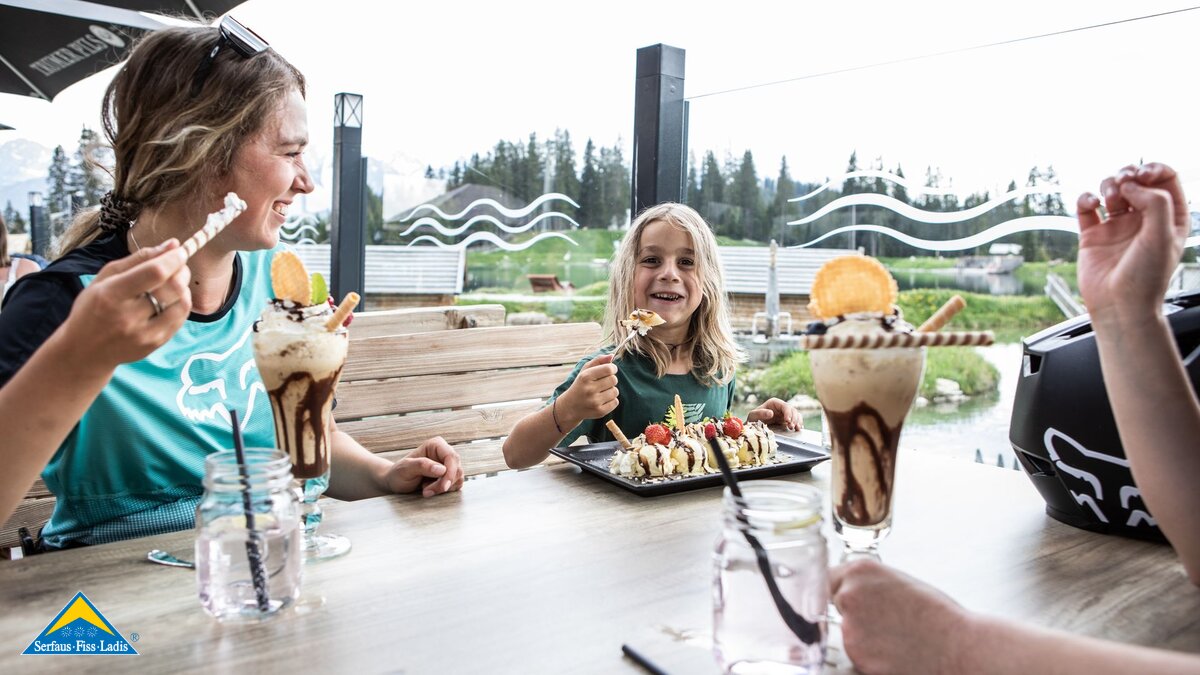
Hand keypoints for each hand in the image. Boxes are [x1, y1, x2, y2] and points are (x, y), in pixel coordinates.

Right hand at [59, 239, 190, 368]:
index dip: (173, 258)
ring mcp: (143, 333)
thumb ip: (139, 258)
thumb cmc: (93, 307)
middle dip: (181, 270)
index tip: (179, 250)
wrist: (83, 351)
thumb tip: (172, 244)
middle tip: (178, 264)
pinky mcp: (154, 344)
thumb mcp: (106, 277)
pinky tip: (173, 298)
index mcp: (111, 294)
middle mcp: (128, 316)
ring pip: (181, 303)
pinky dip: (182, 303)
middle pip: (172, 286)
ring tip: (175, 281)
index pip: (154, 272)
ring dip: (184, 286)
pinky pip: (181, 319)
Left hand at [386, 436, 464, 496]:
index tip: (443, 487)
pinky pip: (455, 485)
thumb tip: (442, 469)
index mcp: (436, 445)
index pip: (451, 457)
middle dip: (444, 483)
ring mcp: (448, 465)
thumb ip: (422, 466)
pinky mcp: (450, 476)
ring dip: (443, 489)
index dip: (450, 473)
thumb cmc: (398, 473)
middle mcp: (444, 453)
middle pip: (456, 469)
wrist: (396, 483)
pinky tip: (431, 490)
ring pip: (457, 478)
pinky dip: (444, 491)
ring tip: (425, 490)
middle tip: (427, 492)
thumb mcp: (405, 469)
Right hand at [557, 353, 618, 426]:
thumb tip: (612, 355)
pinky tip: (602, 400)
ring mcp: (595, 402)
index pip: (609, 369)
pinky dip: (611, 400)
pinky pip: (615, 402)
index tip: (609, 370)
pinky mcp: (600, 411)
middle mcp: (589, 389)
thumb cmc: (580, 385)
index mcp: (586, 377)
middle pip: (614, 380)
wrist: (570, 407)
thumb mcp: (585, 371)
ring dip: (611, 390)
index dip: (612, 368)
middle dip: (611, 380)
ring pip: (615, 391)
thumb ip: (598, 361)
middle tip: (603, 383)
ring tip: (601, 392)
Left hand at [746, 397, 801, 430]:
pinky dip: (798, 424)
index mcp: (774, 403)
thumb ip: (761, 413)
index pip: (785, 406)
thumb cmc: (753, 418)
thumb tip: (771, 413)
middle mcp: (781, 407)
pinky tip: (799, 429)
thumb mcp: (754, 415)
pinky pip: (796, 420)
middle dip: (794, 418)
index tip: (787, 421)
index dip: (788, 413)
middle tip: (792, 427)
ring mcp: (784, 413)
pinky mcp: (786, 420)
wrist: (754, 426)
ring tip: (797, 429)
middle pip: (792, 410)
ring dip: (798, 421)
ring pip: (796, 415)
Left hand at [830, 559, 971, 674]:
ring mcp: (850, 626)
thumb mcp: (900, 582)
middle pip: (837, 603)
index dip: (840, 589)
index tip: (842, 596)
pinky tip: (894, 650)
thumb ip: (869, 583)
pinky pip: (855, 652)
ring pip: (847, 630)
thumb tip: (854, 590)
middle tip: (884, 620)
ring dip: (863, 634)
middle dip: (853, 612)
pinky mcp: (856, 654)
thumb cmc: (938, 615)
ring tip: (896, 636)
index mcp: (861, 571)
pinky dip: (869, 654)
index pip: (829, 577)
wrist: (956, 647)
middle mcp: (850, 595)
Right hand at [1076, 162, 1188, 323]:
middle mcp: (1143, 220)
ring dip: (1109, 185)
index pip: (1165, 180)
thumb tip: (1131, 185)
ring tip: (1110, 197)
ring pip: (1111, 190)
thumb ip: (1154, 202)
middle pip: (1136, 181)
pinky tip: (1091, 204)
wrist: (1119, 306)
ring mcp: (1117, 227)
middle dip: (1129, 174)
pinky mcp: (1092, 235)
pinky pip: (1086, 208)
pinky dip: (1086, 198)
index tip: (1143, 175)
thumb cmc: (1146, 278)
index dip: (1154, 170)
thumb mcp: (1163, 236)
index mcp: (1169, 218)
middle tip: (1125, 181)